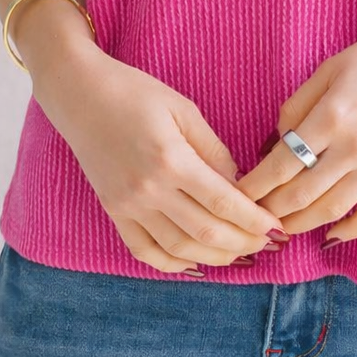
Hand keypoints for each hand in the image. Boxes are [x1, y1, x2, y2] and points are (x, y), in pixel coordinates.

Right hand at [55, 44, 284, 272]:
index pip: (222, 202)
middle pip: (205, 232)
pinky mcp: (113, 212)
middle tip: (266, 243)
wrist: (81, 93)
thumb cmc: (136, 92)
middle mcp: (149, 190)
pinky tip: (195, 263)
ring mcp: (128, 206)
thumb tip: (237, 184)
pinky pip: (144, 251)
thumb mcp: (183, 109)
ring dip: (214, 258)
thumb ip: (213, 150)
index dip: (253, 220)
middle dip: (242, 242)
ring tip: (240, 254)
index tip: (275, 226)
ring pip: (178, 250)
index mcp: (171, 159)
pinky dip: (171, 265)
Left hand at [233, 10, 356, 243]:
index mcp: (332, 115)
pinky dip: (349, 230)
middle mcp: (355, 147)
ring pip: (331, 210)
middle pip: (301, 194)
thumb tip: (276, 142)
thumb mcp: (330, 68)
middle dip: (271, 209)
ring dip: (301, 224)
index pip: (281, 163)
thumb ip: (298, 106)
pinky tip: (330, 235)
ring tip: (281, 228)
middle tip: (252, 215)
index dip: (255, 185)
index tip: (237, 193)